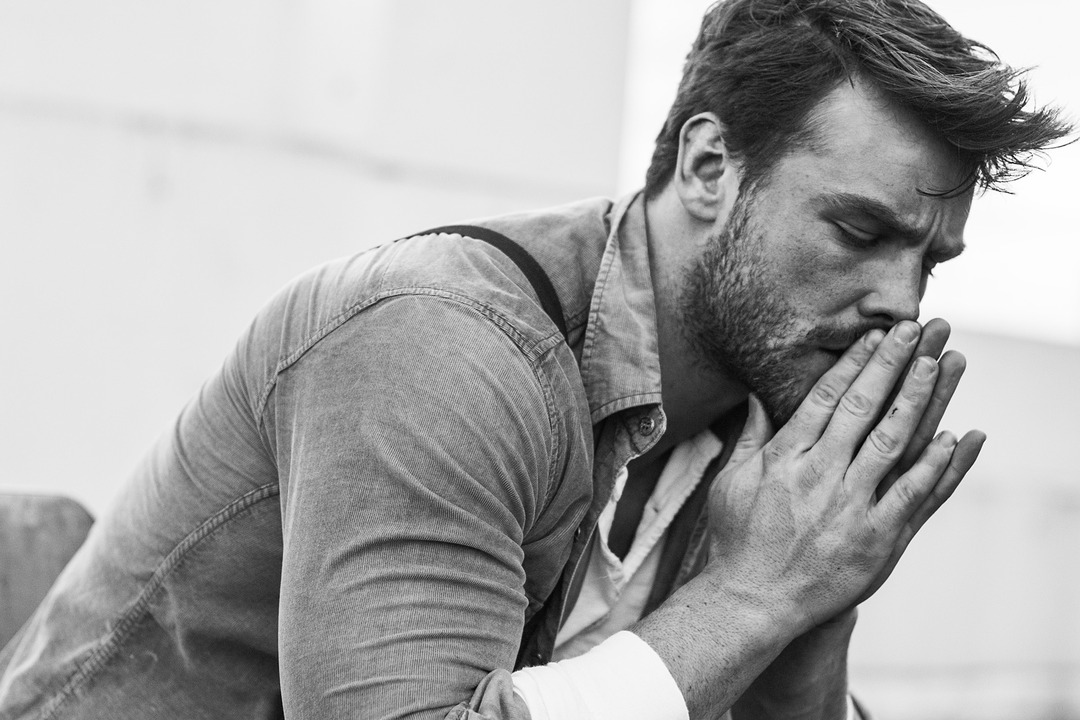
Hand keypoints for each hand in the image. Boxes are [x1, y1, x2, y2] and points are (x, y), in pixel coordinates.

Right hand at [706, 320, 984, 634]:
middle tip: (919, 330)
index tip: (877, 336)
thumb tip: (758, 395)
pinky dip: (934, 466)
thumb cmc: (737, 540)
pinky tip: (954, 436)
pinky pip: (911, 495)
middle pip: (863, 408)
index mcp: (786, 457)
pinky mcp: (874, 539)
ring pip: (892, 441)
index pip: (827, 398)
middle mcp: (820, 475)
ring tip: (942, 364)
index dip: (856, 363)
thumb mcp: (732, 481)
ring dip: (919, 399)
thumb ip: (752, 436)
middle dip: (894, 364)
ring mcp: (849, 506)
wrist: (751, 601)